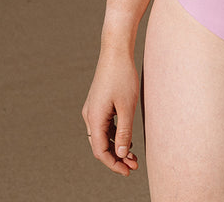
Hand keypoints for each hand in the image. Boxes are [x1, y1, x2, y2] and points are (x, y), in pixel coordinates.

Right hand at [82, 53, 140, 176]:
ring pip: (102, 136)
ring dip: (116, 147)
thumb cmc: (122, 76)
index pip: (100, 151)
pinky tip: (127, 139)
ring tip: (133, 155)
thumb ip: (124, 132)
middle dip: (116, 158)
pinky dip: (114, 135)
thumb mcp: (127, 107)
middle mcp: (90, 115)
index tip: (128, 171)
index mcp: (94, 118)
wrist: (115, 51)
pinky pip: (104, 126)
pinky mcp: (98, 103)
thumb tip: (120, 155)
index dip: (113, 165)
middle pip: (100, 145)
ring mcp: (93, 109)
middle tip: (134, 165)